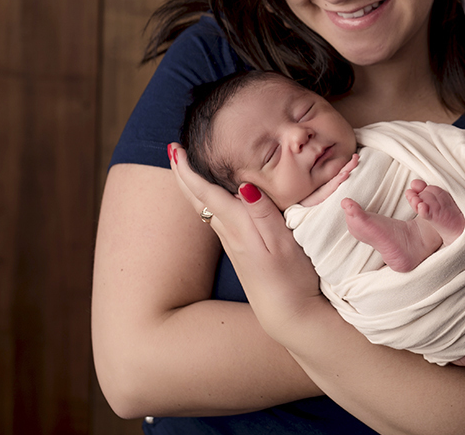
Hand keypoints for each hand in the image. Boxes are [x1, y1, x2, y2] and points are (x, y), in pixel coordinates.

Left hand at [169, 143, 325, 333]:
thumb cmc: (290, 279)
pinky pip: (218, 218)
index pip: (205, 192)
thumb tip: (243, 185)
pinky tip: (218, 198)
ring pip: (206, 209)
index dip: (188, 170)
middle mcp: (229, 234)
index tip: (175, 148)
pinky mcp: (242, 252)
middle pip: (198, 199)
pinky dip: (211, 200)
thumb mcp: (282, 244)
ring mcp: (234, 244)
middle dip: (184, 174)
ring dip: (195, 186)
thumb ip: (262, 214)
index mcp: (237, 226)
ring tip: (191, 168)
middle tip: (174, 150)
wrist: (288, 316)